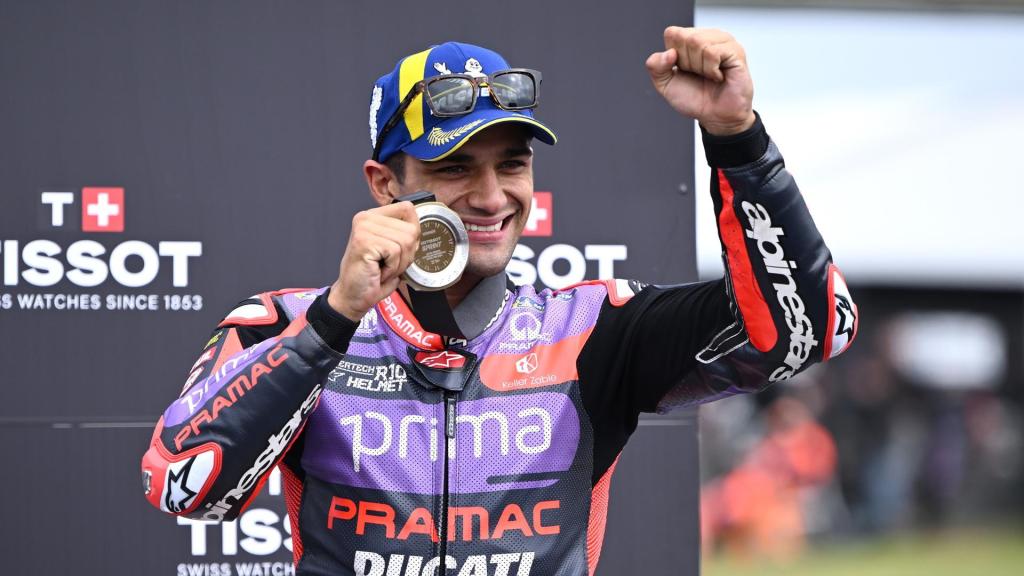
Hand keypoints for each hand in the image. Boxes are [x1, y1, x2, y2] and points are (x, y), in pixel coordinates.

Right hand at [328, 202, 419, 321]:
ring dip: (400, 263)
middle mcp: (366, 217)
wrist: (352, 297)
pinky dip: (392, 268)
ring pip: (406, 241)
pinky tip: (378, 272)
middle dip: (407, 254)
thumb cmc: (373, 276)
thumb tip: (420, 227)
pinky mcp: (364, 241)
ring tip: (383, 268)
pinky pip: (396, 252)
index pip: (408, 209)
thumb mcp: (393, 250)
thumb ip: (404, 234)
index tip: (400, 250)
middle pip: (412, 229)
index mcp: (373, 216)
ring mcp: (364, 228)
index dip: (413, 233)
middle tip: (389, 264)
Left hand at [645, 27, 755, 135]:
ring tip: (709, 76)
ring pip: (698, 42)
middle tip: (699, 75)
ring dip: (699, 67)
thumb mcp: (665, 85)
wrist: (716, 117)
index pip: (672, 33)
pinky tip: (718, 77)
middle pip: (685, 38)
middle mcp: (708, 36)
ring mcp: (723, 41)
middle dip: (687, 63)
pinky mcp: (735, 50)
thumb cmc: (695, 98)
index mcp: (691, 39)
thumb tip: (669, 53)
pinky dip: (711, 70)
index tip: (684, 70)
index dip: (673, 57)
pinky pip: (712, 53)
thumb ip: (655, 67)